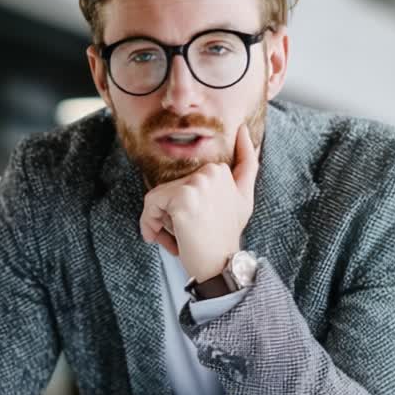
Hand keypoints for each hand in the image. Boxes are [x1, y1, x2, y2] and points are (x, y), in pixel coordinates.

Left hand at [139, 123, 259, 281]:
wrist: (222, 265)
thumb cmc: (227, 234)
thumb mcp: (243, 198)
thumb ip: (246, 165)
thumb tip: (243, 130)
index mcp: (220, 170)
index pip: (185, 182)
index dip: (183, 206)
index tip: (191, 220)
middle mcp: (210, 172)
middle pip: (170, 189)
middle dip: (170, 213)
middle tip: (184, 235)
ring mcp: (196, 184)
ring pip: (158, 196)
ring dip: (159, 220)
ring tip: (175, 239)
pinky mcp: (182, 198)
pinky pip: (150, 204)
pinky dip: (148, 223)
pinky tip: (158, 238)